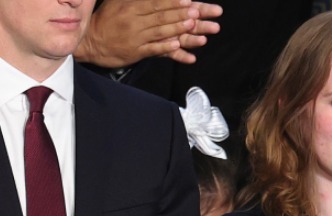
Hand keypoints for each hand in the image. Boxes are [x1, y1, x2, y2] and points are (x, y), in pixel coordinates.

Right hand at [74, 0, 222, 67]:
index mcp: (130, 7)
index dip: (172, 1)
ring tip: (192, 24)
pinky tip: (177, 44)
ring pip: (160, 32)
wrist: (90, 41)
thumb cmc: (107, 19)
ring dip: (178, 28)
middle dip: (180, 13)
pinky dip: (166, 47)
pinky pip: (153, 49)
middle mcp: (133, 21)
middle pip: (161, 16)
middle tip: (197, 12)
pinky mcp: (136, 52)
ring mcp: (135, 37)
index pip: (155, 3)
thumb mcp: (119, 2)